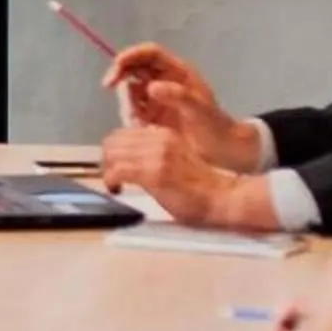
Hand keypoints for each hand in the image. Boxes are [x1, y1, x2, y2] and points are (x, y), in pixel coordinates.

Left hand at [99, 126, 278, 228]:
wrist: (223, 197)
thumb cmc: (201, 185)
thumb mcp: (175, 159)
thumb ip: (154, 153)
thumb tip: (128, 155)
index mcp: (164, 133)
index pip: (123, 133)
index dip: (115, 151)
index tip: (116, 166)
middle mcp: (159, 138)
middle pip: (113, 141)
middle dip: (107, 160)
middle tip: (113, 177)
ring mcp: (156, 154)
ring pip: (112, 154)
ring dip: (108, 171)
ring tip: (115, 185)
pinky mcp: (154, 173)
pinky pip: (117, 171)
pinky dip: (111, 181)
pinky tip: (117, 189)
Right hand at [102, 44, 255, 168]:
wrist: (222, 155)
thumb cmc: (216, 129)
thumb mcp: (201, 111)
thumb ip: (178, 97)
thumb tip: (151, 87)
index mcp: (178, 73)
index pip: (149, 53)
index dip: (131, 55)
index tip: (118, 67)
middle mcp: (164, 82)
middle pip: (134, 67)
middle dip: (119, 73)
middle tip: (108, 84)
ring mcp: (155, 99)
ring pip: (129, 90)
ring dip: (126, 102)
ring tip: (139, 121)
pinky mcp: (149, 117)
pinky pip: (131, 111)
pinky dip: (129, 118)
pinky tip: (142, 129)